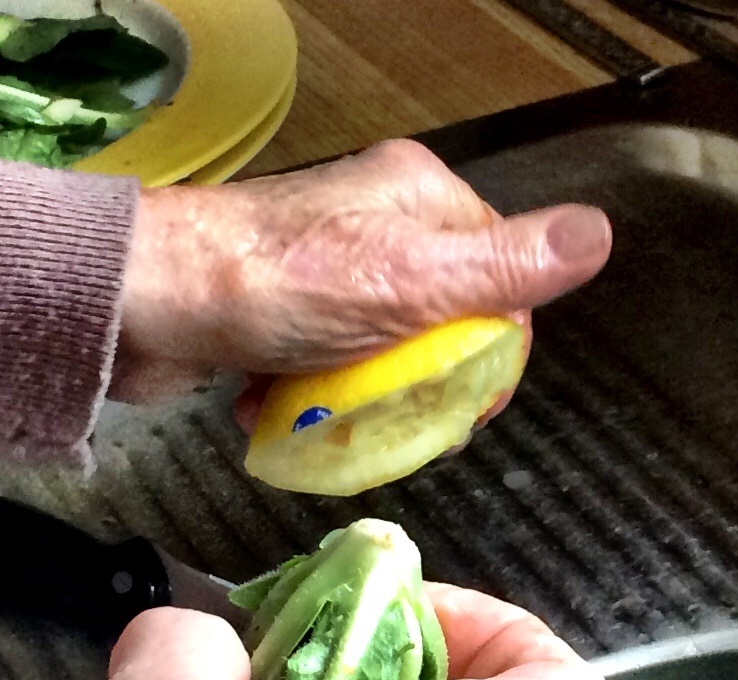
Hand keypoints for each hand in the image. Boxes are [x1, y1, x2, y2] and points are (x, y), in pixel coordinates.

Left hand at [111, 138, 613, 413]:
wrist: (139, 307)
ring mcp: (320, 266)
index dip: (494, 348)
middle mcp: (372, 222)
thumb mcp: (409, 282)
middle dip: (421, 381)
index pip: (499, 277)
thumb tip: (598, 237)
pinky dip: (307, 395)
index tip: (470, 403)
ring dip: (359, 396)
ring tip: (333, 421)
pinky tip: (280, 408)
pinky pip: (319, 363)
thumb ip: (503, 267)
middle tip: (397, 422)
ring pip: (378, 350)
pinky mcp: (275, 308)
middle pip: (438, 321)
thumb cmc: (269, 287)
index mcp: (418, 198)